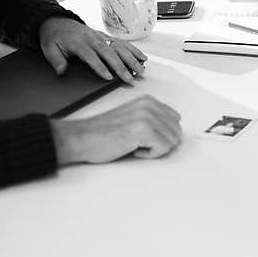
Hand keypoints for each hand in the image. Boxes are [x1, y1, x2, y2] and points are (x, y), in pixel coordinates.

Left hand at [39, 16, 146, 83]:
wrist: (57, 21)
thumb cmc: (54, 36)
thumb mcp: (48, 48)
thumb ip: (56, 60)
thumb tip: (61, 71)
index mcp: (78, 42)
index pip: (91, 56)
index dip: (100, 67)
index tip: (108, 77)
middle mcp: (92, 39)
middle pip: (109, 53)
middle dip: (121, 66)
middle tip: (129, 78)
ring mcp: (101, 37)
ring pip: (119, 47)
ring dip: (131, 59)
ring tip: (140, 69)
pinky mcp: (106, 37)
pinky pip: (122, 43)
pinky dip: (133, 50)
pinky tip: (141, 57)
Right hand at [51, 95, 181, 163]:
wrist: (81, 138)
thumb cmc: (102, 133)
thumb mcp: (133, 118)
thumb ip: (153, 120)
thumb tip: (173, 133)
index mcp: (148, 101)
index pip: (175, 119)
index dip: (163, 134)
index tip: (146, 138)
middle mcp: (150, 105)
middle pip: (176, 131)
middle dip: (162, 142)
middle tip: (140, 144)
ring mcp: (147, 116)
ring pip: (172, 140)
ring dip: (155, 149)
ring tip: (135, 145)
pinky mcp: (143, 130)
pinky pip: (163, 148)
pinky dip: (150, 155)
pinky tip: (133, 149)